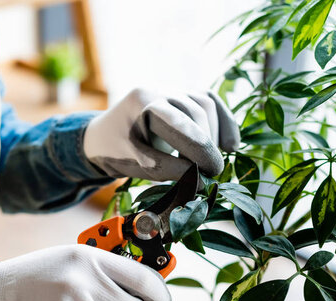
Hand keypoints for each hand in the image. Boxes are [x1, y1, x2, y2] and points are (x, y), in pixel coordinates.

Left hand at [83, 88, 239, 180]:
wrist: (104, 134)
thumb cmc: (116, 151)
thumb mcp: (133, 163)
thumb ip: (164, 168)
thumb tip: (199, 179)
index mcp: (141, 103)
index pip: (178, 124)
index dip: (199, 150)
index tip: (209, 175)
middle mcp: (159, 89)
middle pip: (196, 112)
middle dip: (207, 144)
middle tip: (211, 172)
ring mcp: (172, 87)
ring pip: (206, 105)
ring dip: (214, 135)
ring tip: (210, 162)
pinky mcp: (184, 93)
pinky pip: (211, 101)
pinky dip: (224, 122)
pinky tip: (230, 145)